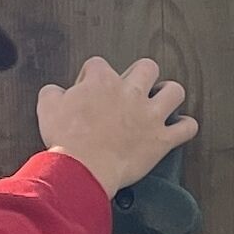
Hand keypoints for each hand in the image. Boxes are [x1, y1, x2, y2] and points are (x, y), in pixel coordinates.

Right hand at [37, 56, 197, 198]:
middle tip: (132, 90)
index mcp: (102, 81)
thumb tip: (56, 91)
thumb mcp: (47, 107)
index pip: (99, 65)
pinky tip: (180, 128)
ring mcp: (149, 115)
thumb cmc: (65, 140)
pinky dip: (186, 127)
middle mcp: (130, 92)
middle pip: (147, 67)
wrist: (83, 168)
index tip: (89, 91)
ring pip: (174, 91)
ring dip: (169, 94)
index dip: (92, 77)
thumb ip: (53, 93)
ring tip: (161, 101)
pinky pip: (186, 128)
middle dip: (140, 75)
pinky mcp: (161, 139)